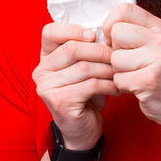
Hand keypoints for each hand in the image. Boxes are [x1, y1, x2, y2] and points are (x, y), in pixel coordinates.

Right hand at [32, 22, 119, 149]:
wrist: (82, 130)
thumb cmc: (87, 93)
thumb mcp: (86, 66)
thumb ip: (89, 48)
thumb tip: (108, 29)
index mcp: (45, 57)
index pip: (50, 31)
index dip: (73, 30)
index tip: (95, 35)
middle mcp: (41, 71)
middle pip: (72, 48)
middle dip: (100, 51)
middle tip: (117, 57)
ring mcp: (47, 87)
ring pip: (84, 67)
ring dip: (108, 69)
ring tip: (119, 74)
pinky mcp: (59, 101)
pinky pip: (90, 84)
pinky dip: (108, 85)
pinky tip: (116, 89)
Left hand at [103, 3, 160, 130]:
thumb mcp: (154, 46)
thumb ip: (134, 32)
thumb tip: (103, 27)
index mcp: (160, 27)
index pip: (125, 9)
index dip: (111, 23)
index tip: (113, 38)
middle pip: (116, 32)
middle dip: (114, 50)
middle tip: (128, 62)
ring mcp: (158, 59)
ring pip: (115, 58)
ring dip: (118, 71)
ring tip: (135, 76)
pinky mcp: (150, 80)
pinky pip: (118, 79)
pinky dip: (123, 86)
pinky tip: (137, 88)